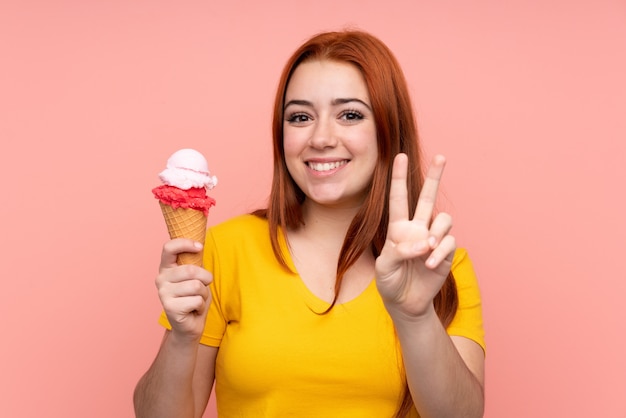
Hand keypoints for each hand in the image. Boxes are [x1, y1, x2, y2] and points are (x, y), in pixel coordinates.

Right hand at [156, 239, 212, 341]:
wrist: (190, 325)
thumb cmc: (194, 298)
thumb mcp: (196, 277)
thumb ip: (194, 262)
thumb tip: (199, 245)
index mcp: (166, 268)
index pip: (169, 248)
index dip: (185, 244)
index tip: (199, 247)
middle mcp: (160, 279)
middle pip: (190, 270)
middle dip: (205, 278)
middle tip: (202, 288)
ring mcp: (163, 294)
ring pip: (196, 286)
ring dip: (203, 294)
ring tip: (196, 299)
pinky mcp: (169, 308)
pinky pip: (196, 300)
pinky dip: (201, 305)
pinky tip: (193, 310)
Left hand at [375, 153, 455, 318]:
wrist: (405, 303)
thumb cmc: (390, 282)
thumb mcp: (385, 267)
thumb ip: (399, 252)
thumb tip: (423, 243)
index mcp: (398, 228)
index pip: (398, 198)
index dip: (398, 178)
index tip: (400, 157)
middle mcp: (418, 229)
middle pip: (427, 197)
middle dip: (434, 177)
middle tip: (441, 157)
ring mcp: (433, 240)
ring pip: (443, 219)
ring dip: (437, 231)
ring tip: (428, 247)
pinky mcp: (445, 253)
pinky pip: (448, 243)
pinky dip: (439, 252)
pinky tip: (429, 263)